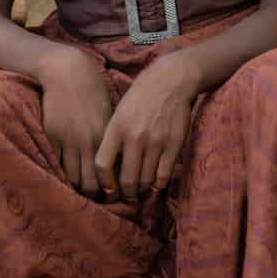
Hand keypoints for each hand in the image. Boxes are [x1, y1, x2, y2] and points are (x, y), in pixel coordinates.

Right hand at [36, 46, 114, 197]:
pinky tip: (65, 174)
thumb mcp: (108, 113)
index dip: (110, 190)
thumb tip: (118, 163)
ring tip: (80, 189)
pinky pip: (56, 163)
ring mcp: (68, 140)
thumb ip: (110, 138)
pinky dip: (61, 172)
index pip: (110, 175)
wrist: (67, 72)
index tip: (111, 195)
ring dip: (76, 186)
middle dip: (93, 194)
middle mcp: (88, 141)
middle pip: (90, 183)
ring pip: (72, 177)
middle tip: (95, 197)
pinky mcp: (52, 135)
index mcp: (106, 136)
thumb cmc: (92, 91)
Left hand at [94, 54, 196, 201]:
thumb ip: (113, 138)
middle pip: (127, 180)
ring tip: (140, 190)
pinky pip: (163, 176)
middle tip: (126, 196)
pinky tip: (155, 182)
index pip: (102, 165)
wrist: (171, 81)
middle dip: (125, 194)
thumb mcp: (119, 112)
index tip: (108, 188)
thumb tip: (108, 170)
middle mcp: (135, 137)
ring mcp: (156, 142)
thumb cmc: (140, 96)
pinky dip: (158, 184)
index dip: (104, 183)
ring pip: (146, 181)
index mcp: (117, 128)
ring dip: (142, 190)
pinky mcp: (174, 145)